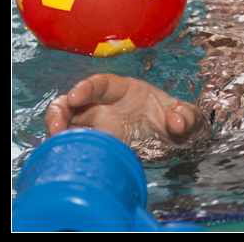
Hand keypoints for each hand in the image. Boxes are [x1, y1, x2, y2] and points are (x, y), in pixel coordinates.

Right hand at [44, 73, 210, 158]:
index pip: (102, 83)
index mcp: (126, 91)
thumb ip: (187, 115)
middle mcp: (107, 106)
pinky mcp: (97, 145)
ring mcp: (99, 127)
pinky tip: (66, 160)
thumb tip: (177, 122)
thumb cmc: (178, 121)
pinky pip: (77, 145)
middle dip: (59, 111)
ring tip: (54, 147)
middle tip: (55, 128)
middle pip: (74, 103)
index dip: (86, 88)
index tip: (74, 97)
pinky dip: (68, 150)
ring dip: (57, 133)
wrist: (178, 143)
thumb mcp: (189, 117)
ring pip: (69, 125)